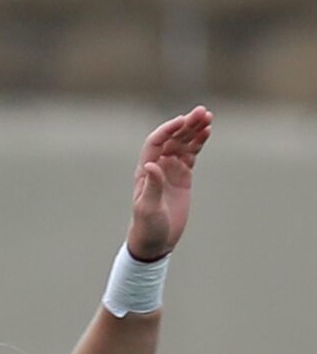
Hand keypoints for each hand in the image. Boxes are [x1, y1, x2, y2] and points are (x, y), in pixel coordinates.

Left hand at [127, 107, 211, 260]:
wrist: (155, 241)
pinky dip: (199, 142)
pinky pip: (192, 153)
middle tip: (202, 112)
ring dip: (194, 129)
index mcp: (145, 171)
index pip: (156, 142)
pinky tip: (207, 131)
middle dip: (186, 124)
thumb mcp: (148, 208)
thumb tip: (152, 164)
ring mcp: (171, 169)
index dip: (168, 130)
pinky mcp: (183, 175)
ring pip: (183, 143)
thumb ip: (152, 186)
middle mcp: (157, 166)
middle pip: (172, 138)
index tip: (183, 121)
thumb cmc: (147, 227)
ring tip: (208, 117)